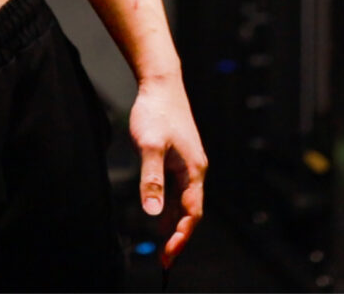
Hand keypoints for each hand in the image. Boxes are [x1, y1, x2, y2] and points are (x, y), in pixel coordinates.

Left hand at [128, 74, 207, 268]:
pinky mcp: (177, 155)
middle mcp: (194, 169)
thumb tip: (152, 213)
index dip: (181, 237)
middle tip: (165, 260)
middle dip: (178, 236)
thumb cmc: (156, 111)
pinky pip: (176, 188)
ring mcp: (187, 162)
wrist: (160, 83)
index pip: (191, 213)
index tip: (168, 257)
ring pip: (183, 200)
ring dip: (173, 222)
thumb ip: (151, 179)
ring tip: (162, 245)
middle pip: (190, 211)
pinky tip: (158, 212)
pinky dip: (169, 204)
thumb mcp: (148, 145)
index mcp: (193, 170)